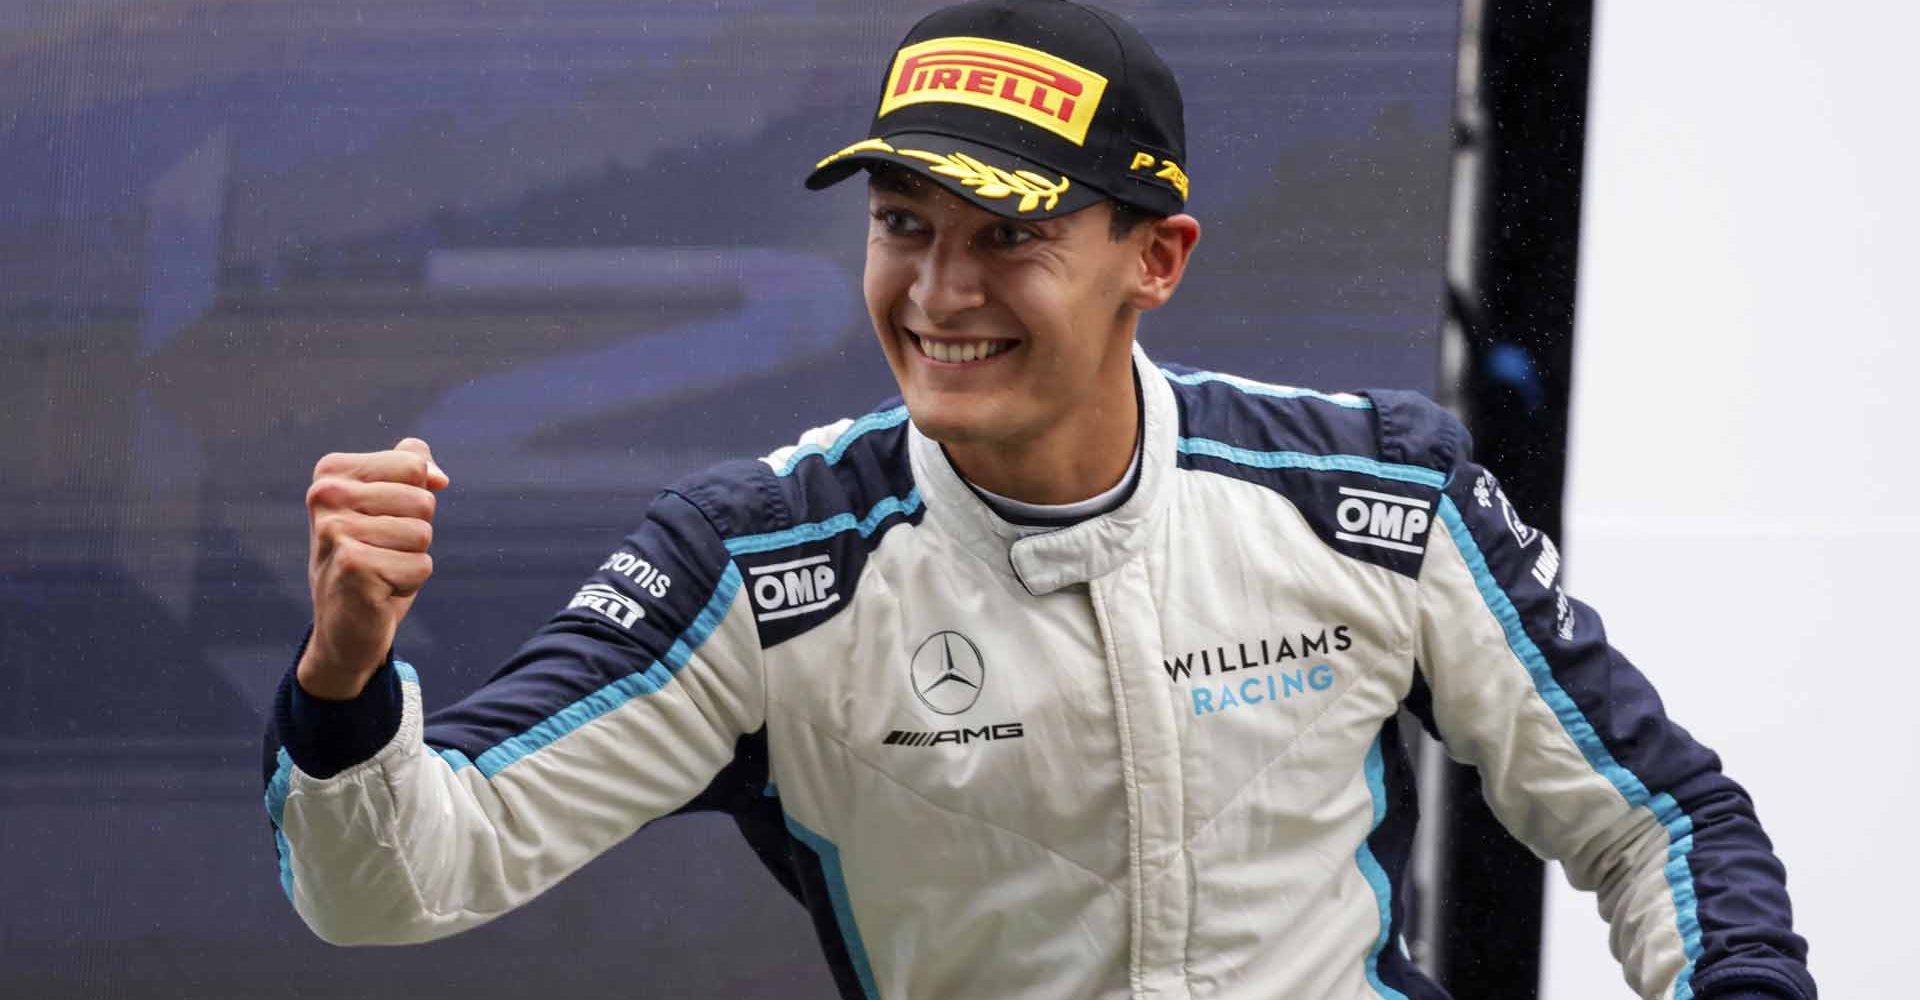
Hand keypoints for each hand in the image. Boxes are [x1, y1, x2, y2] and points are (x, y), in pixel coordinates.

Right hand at [296, 438, 449, 700]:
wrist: (343, 625)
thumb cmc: (372, 557)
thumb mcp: (389, 505)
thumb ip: (411, 469)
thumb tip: (439, 477)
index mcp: (332, 472)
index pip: (413, 465)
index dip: (414, 499)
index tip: (382, 521)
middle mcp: (326, 496)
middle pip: (423, 501)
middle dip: (416, 532)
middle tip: (381, 552)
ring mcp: (335, 531)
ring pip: (423, 533)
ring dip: (411, 558)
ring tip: (380, 570)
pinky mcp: (353, 566)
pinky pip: (420, 565)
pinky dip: (409, 582)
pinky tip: (379, 590)